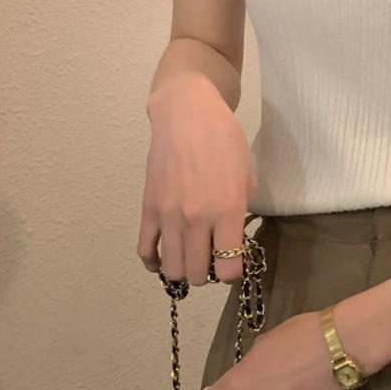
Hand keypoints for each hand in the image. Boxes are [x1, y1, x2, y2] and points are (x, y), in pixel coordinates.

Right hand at [137, 71, 256, 285]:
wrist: (187, 114)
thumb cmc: (224, 138)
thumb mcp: (246, 173)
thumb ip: (241, 207)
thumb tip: (232, 233)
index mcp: (228, 210)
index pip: (229, 268)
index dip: (233, 272)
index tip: (233, 262)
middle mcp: (197, 218)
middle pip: (198, 274)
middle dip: (208, 274)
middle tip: (212, 259)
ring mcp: (169, 215)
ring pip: (172, 268)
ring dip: (183, 270)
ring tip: (190, 258)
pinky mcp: (148, 208)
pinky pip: (144, 250)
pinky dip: (153, 261)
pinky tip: (163, 257)